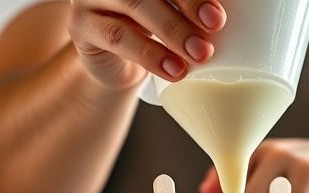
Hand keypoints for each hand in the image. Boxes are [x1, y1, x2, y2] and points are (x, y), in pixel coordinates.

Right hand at [68, 0, 225, 89]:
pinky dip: (150, 55)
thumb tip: (226, 15)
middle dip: (189, 4)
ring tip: (200, 54)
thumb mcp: (173, 11)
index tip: (219, 12)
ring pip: (135, 5)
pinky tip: (173, 70)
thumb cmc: (150, 30)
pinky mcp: (81, 24)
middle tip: (215, 26)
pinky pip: (117, 36)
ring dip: (172, 31)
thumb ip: (190, 7)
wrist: (115, 64)